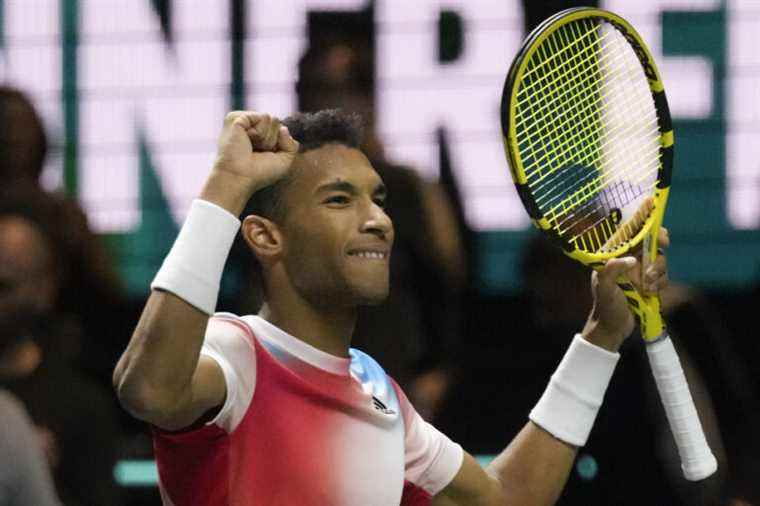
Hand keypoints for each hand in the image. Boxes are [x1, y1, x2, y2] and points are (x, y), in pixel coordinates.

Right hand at [202, 111, 298, 214]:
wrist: (240, 176)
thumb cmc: (259, 173)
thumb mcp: (284, 161)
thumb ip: (291, 145)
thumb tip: (283, 128)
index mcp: (259, 136)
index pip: (281, 129)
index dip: (279, 144)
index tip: (265, 156)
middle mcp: (250, 127)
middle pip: (278, 122)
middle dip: (272, 140)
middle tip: (257, 151)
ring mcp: (243, 121)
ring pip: (271, 118)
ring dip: (266, 137)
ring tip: (251, 147)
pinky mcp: (236, 117)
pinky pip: (263, 117)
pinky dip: (260, 132)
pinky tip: (247, 139)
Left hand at [581, 228, 669, 351]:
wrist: (613, 328)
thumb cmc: (606, 306)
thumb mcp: (604, 288)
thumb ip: (611, 271)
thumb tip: (631, 259)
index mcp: (614, 256)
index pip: (631, 234)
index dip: (646, 228)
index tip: (660, 234)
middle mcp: (628, 260)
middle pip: (651, 243)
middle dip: (658, 249)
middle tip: (659, 255)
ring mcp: (640, 271)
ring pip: (659, 260)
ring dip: (658, 272)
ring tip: (646, 287)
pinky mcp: (650, 283)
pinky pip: (663, 276)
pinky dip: (660, 284)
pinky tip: (650, 293)